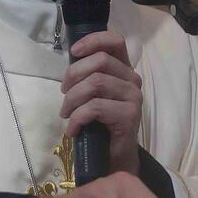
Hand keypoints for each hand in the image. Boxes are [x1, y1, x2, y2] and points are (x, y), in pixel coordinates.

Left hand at [60, 30, 142, 174]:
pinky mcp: (129, 115)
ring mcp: (133, 98)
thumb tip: (70, 62)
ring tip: (66, 113)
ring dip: (72, 98)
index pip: (115, 41)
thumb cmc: (100, 124)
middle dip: (74, 74)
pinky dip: (77, 117)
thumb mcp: (92, 94)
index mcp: (124, 70)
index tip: (74, 51)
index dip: (93, 40)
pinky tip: (73, 129)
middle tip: (63, 93)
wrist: (114, 157)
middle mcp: (132, 80)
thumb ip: (87, 75)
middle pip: (100, 61)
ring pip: (95, 83)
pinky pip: (95, 107)